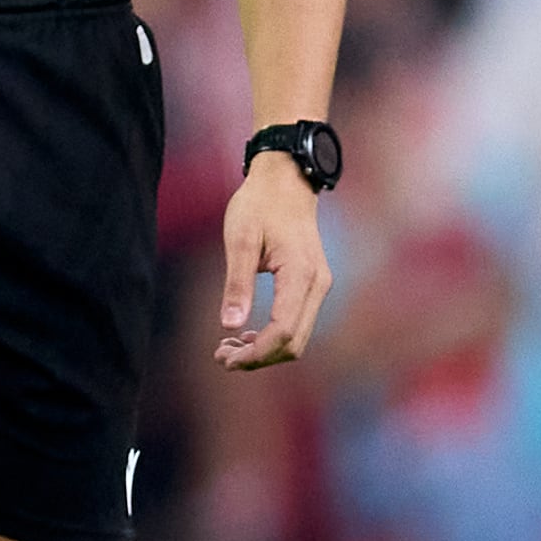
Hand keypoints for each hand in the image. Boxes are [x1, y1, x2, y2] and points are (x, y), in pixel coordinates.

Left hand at [218, 154, 335, 369]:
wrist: (286, 182)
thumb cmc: (259, 205)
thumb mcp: (239, 240)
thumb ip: (237, 284)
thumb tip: (230, 326)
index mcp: (301, 275)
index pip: (284, 331)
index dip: (255, 353)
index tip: (224, 358)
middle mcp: (318, 285)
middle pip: (294, 343)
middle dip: (258, 357)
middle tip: (221, 358)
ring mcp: (319, 286)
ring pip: (298, 337)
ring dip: (266, 350)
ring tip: (229, 349)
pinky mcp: (312, 285)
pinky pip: (298, 322)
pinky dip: (274, 336)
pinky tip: (247, 335)